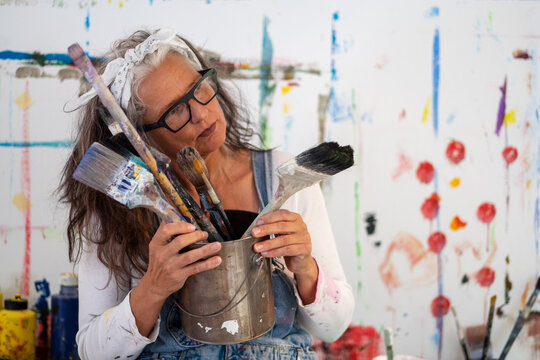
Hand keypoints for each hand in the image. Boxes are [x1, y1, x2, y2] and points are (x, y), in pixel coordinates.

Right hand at [131, 221, 220, 336]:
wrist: (154, 284)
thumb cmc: (159, 261)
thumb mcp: (157, 246)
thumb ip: (166, 232)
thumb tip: (178, 214)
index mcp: (156, 244)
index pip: (166, 230)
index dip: (180, 226)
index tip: (192, 226)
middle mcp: (162, 254)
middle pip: (180, 242)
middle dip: (195, 236)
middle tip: (205, 234)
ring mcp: (171, 266)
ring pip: (190, 256)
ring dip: (205, 250)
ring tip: (217, 245)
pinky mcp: (179, 276)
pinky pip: (195, 268)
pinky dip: (207, 264)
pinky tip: (217, 260)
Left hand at [251, 210, 314, 275]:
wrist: (301, 260)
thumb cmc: (290, 243)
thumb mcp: (282, 232)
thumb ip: (273, 227)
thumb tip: (257, 227)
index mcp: (295, 218)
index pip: (282, 214)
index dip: (269, 217)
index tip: (258, 222)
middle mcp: (301, 226)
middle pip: (282, 226)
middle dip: (266, 229)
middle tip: (255, 233)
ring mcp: (304, 238)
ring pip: (283, 240)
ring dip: (268, 244)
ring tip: (258, 247)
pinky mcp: (304, 249)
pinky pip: (287, 250)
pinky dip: (274, 252)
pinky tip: (266, 253)